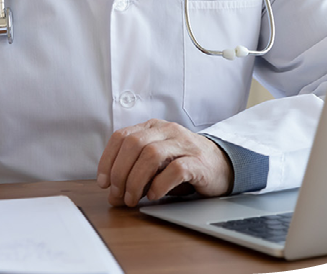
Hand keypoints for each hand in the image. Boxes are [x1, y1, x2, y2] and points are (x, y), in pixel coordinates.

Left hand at [96, 119, 233, 206]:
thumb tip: (113, 194)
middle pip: (133, 144)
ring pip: (151, 155)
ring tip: (133, 199)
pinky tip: (154, 196)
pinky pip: (175, 170)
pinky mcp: (198, 161)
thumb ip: (135, 172)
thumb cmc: (185, 164)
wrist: (223, 165)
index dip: (107, 159)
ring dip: (136, 181)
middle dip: (120, 173)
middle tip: (117, 196)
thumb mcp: (157, 163)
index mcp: (153, 128)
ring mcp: (183, 144)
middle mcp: (167, 131)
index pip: (122, 136)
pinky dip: (159, 185)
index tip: (103, 182)